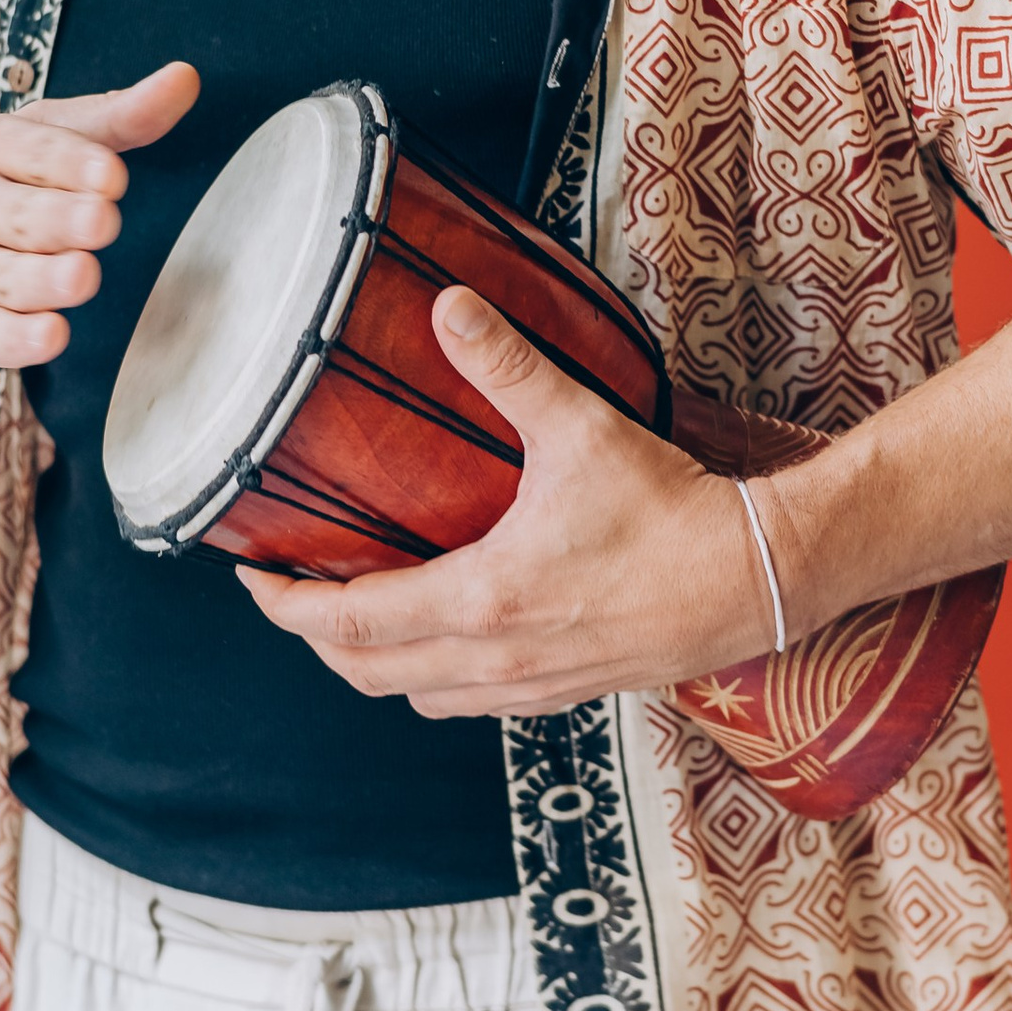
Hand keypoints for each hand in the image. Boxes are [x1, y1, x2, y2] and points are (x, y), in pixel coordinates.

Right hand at [0, 61, 197, 375]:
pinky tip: (49, 334)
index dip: (71, 163)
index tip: (111, 175)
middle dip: (59, 219)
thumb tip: (186, 79)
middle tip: (100, 223)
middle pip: (17, 216)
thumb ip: (114, 118)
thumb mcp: (32, 140)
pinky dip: (13, 340)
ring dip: (42, 280)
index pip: (28, 150)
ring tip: (80, 275)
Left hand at [237, 286, 774, 714]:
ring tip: (355, 614)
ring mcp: (528, 687)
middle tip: (290, 592)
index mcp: (479, 601)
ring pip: (416, 698)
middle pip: (366, 674)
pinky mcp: (564, 692)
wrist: (757, 580)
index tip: (253, 576)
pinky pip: (468, 703)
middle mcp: (492, 660)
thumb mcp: (581, 428)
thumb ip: (508, 367)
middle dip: (316, 639)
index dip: (285, 605)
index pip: (347, 623)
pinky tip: (441, 636)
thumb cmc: (672, 511)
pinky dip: (431, 678)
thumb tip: (449, 307)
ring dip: (372, 664)